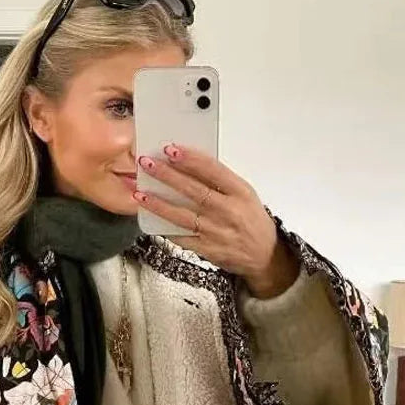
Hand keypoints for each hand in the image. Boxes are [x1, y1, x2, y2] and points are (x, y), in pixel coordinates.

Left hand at [134, 144, 300, 298]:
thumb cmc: (252, 220)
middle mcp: (228, 211)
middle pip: (193, 190)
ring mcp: (216, 232)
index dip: (190, 159)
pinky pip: (181, 237)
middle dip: (167, 176)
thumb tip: (190, 164)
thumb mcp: (245, 195)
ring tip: (140, 192)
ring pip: (182, 215)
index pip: (212, 171)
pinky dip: (165, 228)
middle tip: (147, 163)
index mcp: (240, 193)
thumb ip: (221, 181)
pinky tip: (150, 219)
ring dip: (159, 204)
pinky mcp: (206, 249)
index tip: (170, 149)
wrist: (264, 255)